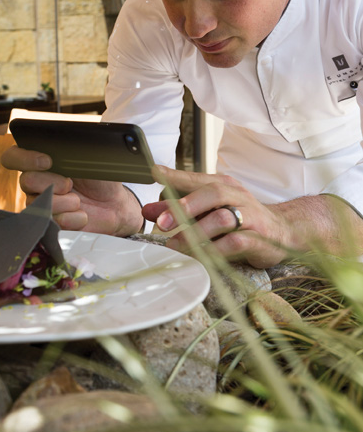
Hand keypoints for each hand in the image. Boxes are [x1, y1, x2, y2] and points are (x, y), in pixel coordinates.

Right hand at [1, 146, 143, 235]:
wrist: (114, 205)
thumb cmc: (99, 178)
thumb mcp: (87, 158)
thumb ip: (68, 149)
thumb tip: (56, 143)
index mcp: (40, 162)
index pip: (13, 157)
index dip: (24, 159)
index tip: (47, 161)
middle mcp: (35, 182)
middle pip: (26, 181)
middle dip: (52, 183)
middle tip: (70, 184)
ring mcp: (40, 204)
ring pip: (37, 204)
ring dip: (64, 202)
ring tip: (79, 201)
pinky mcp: (48, 224)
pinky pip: (50, 223)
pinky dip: (71, 219)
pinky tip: (81, 215)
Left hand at [143, 165, 291, 267]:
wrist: (283, 231)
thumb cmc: (239, 219)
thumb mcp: (208, 211)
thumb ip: (179, 210)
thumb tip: (148, 211)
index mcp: (223, 185)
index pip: (196, 178)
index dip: (175, 176)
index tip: (155, 174)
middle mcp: (237, 196)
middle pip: (212, 193)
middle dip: (186, 206)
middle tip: (162, 222)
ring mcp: (250, 216)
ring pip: (223, 218)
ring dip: (197, 232)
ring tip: (176, 246)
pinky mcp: (259, 238)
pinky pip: (237, 243)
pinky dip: (217, 250)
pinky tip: (202, 258)